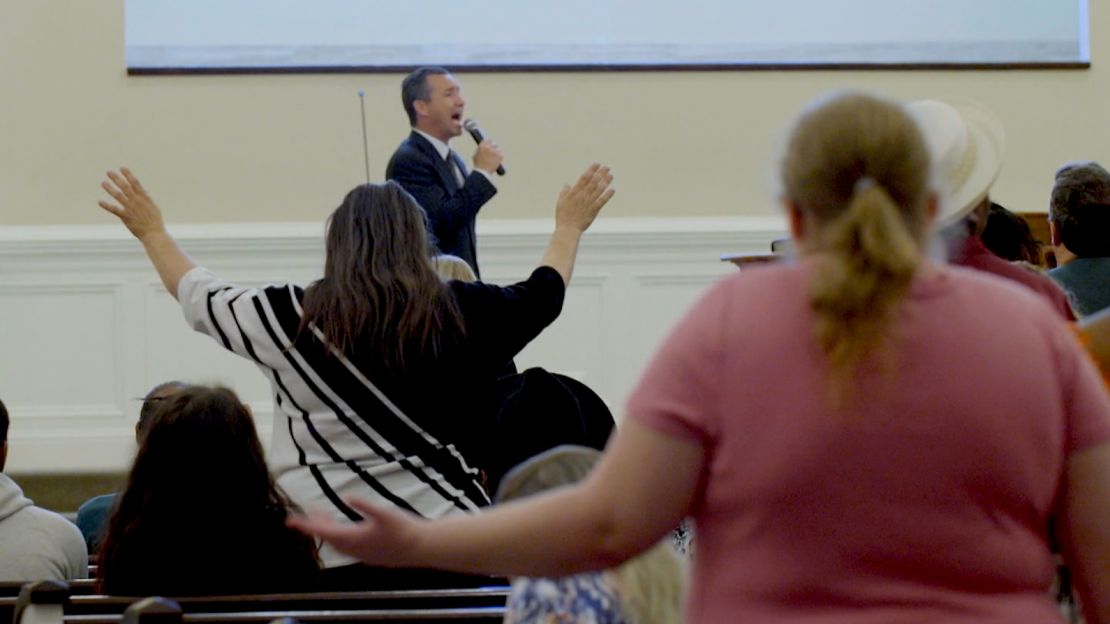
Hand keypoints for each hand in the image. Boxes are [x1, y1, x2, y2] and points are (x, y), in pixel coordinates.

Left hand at [98, 168, 166, 240]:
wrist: (154, 234)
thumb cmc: (155, 221)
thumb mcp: (153, 207)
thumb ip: (147, 198)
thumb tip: (144, 190)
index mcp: (144, 198)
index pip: (135, 183)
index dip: (128, 175)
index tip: (122, 168)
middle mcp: (136, 201)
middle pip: (125, 187)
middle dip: (117, 179)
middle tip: (109, 172)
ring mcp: (130, 208)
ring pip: (118, 196)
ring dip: (110, 189)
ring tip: (103, 183)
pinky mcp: (125, 217)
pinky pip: (114, 210)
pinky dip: (107, 206)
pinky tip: (100, 202)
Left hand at [287, 497, 423, 567]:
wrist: (422, 547)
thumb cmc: (404, 529)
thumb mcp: (385, 512)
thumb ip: (365, 505)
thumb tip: (348, 496)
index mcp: (354, 538)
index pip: (324, 532)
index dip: (307, 525)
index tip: (291, 521)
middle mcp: (355, 550)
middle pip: (328, 538)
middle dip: (317, 525)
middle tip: (309, 512)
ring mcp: (362, 555)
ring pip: (337, 544)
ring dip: (329, 531)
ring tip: (325, 517)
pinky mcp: (370, 556)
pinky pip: (347, 548)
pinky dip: (339, 538)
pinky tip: (345, 531)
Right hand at [472, 140, 503, 174]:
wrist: (483, 172)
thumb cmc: (478, 166)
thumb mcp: (475, 156)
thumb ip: (479, 150)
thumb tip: (483, 147)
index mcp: (482, 146)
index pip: (488, 140)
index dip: (490, 143)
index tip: (491, 146)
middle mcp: (489, 147)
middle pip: (494, 143)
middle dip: (494, 147)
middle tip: (495, 151)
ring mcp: (494, 151)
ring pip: (499, 148)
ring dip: (498, 152)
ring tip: (494, 159)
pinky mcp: (499, 155)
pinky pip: (501, 154)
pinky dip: (500, 157)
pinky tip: (496, 162)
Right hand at [555, 164, 614, 232]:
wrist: (568, 229)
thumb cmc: (563, 217)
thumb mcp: (560, 203)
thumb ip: (564, 193)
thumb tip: (567, 185)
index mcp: (574, 193)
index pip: (584, 178)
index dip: (591, 170)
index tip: (597, 164)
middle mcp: (582, 196)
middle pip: (593, 182)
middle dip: (600, 173)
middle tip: (606, 167)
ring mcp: (588, 203)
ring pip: (598, 190)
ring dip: (605, 182)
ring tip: (611, 175)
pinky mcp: (593, 210)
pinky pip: (602, 201)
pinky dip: (607, 195)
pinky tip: (612, 190)